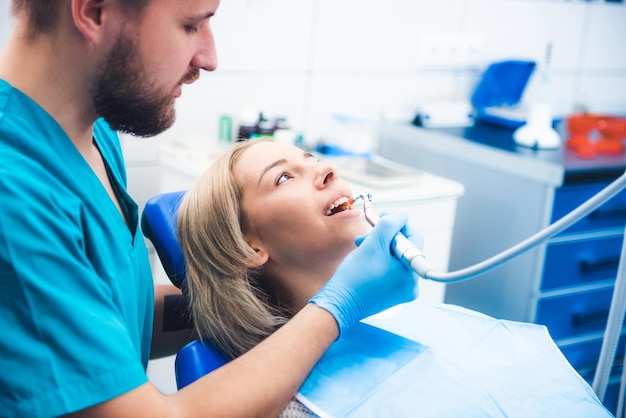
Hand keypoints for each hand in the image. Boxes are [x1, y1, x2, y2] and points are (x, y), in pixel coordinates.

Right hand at [309, 212, 419, 335]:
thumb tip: (402, 216)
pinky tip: (366, 259)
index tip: (382, 218)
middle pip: (404, 248)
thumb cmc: (354, 277)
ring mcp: (403, 291)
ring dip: (380, 248)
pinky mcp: (393, 294)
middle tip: (367, 235)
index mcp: (411, 272)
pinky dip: (380, 261)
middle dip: (385, 237)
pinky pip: (391, 270)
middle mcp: (412, 284)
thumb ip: (390, 225)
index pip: (414, 237)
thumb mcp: (373, 244)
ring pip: (396, 258)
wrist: (340, 303)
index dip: (398, 223)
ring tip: (363, 247)